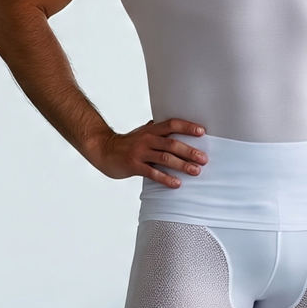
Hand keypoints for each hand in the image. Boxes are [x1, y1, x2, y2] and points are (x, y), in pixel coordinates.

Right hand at [86, 117, 208, 187]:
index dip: (187, 127)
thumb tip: (169, 124)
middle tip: (204, 159)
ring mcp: (140, 153)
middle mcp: (147, 139)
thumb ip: (155, 129)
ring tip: (195, 171)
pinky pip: (152, 173)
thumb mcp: (141, 133)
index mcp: (151, 130)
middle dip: (189, 151)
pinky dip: (166, 178)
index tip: (202, 132)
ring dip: (182, 165)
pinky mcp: (134, 166)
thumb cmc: (125, 143)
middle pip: (172, 143)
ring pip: (165, 158)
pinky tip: (176, 183)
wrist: (102, 149)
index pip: (172, 125)